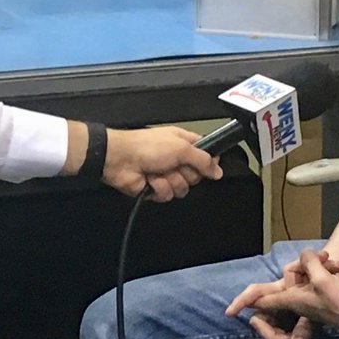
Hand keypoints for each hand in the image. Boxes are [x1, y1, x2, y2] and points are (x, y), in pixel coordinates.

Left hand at [102, 126, 222, 202]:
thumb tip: (218, 170)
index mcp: (183, 143)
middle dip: (186, 173)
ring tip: (159, 171)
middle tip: (175, 165)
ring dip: (171, 181)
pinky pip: (167, 195)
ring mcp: (166, 174)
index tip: (207, 165)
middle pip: (196, 176)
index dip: (208, 162)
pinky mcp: (156, 188)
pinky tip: (151, 179)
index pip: (206, 155)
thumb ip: (203, 159)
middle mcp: (176, 159)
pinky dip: (159, 188)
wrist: (120, 159)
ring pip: (182, 188)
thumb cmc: (145, 145)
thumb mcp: (182, 147)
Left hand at [226, 247, 338, 338]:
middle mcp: (296, 301)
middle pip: (285, 279)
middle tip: (323, 258)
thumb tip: (303, 255)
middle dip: (302, 265)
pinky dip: (325, 271)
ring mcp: (307, 301)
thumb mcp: (322, 276)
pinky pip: (314, 280)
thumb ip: (307, 262)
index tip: (230, 312)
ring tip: (336, 263)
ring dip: (319, 265)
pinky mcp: (318, 299)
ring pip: (302, 275)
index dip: (245, 302)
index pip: (262, 299)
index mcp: (291, 300)